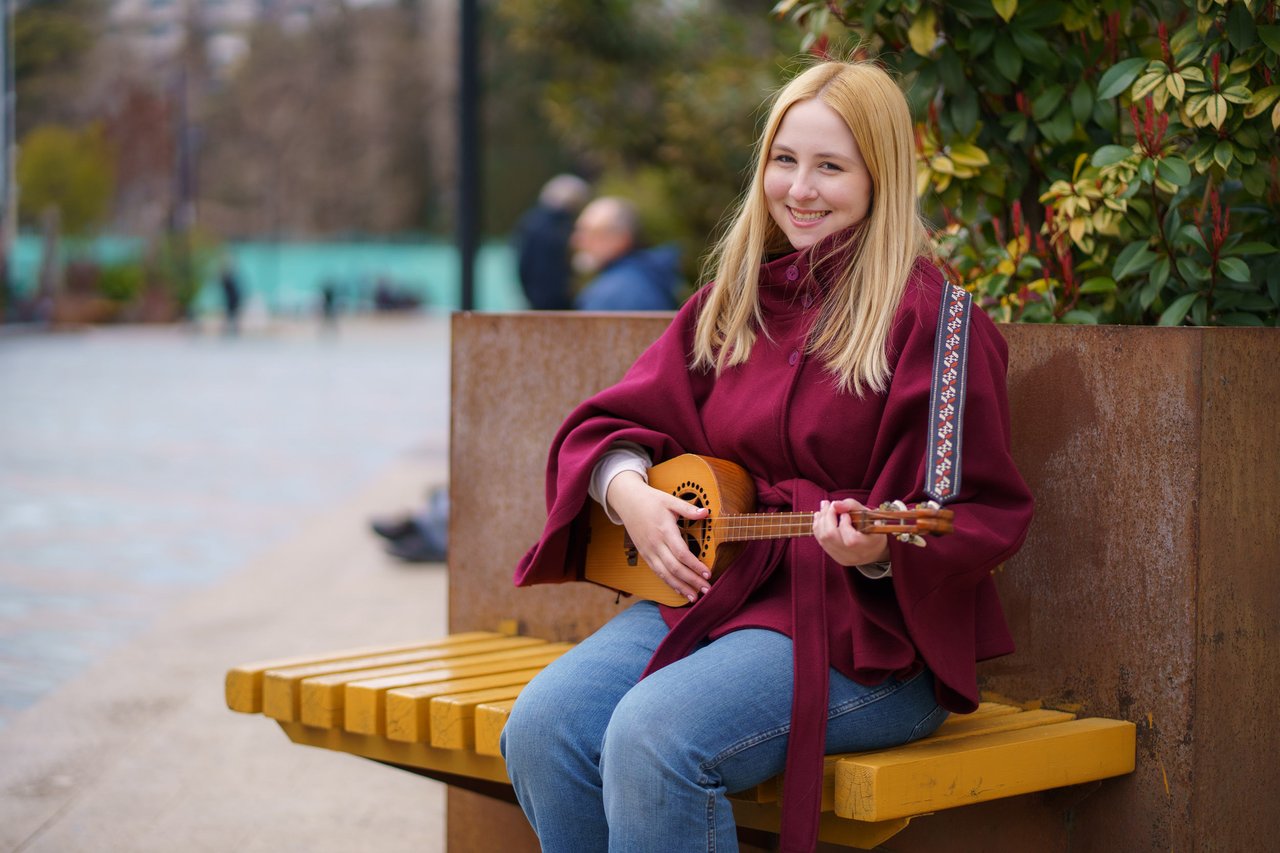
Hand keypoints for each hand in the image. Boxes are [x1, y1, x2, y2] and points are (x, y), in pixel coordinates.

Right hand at [606, 471, 711, 602]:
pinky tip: (680, 590)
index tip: (707, 573)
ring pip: (665, 574)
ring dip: (681, 587)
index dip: (695, 566)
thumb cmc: (651, 500)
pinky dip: (669, 583)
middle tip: (707, 590)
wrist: (627, 501)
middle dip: (691, 581)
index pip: (681, 553)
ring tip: (694, 597)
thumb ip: (688, 509)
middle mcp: (655, 544)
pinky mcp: (645, 555)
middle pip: (674, 568)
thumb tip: (706, 512)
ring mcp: (648, 551)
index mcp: (664, 530)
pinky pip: (657, 573)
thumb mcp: (670, 500)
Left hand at [812, 498, 889, 566]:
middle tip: (828, 503)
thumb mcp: (869, 514)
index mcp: (868, 545)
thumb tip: (835, 504)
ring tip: (824, 507)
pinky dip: (818, 527)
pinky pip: (821, 542)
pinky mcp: (836, 558)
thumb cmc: (872, 528)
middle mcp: (854, 555)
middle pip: (831, 536)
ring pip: (823, 539)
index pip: (851, 539)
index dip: (844, 523)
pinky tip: (820, 517)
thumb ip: (852, 506)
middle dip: (827, 516)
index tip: (845, 514)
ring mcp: (844, 558)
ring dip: (820, 520)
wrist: (874, 548)